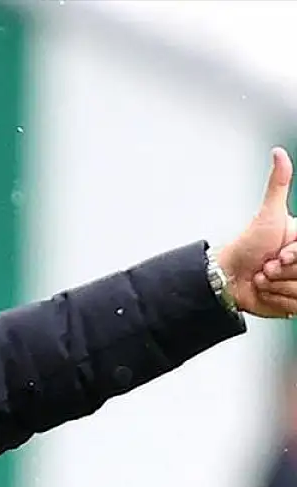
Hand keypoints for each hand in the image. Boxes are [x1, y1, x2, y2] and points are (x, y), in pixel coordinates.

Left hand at [218, 147, 296, 317]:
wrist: (230, 277)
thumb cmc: (248, 244)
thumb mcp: (268, 214)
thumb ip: (278, 185)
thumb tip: (278, 152)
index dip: (293, 258)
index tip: (278, 254)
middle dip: (282, 272)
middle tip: (267, 266)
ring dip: (276, 287)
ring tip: (264, 277)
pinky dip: (277, 301)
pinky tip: (266, 291)